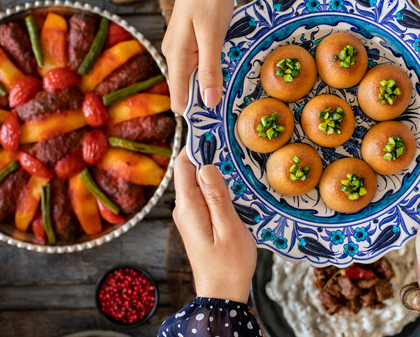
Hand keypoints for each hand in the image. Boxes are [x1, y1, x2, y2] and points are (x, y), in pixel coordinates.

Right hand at [162, 0, 234, 113]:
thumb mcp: (212, 34)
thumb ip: (210, 69)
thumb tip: (209, 103)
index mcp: (177, 57)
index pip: (179, 101)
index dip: (198, 113)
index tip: (221, 120)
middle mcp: (175, 56)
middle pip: (188, 92)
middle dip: (209, 100)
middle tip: (237, 104)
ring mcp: (182, 48)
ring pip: (196, 78)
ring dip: (214, 83)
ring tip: (238, 86)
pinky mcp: (191, 40)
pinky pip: (201, 63)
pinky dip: (215, 68)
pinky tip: (231, 65)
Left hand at [173, 148, 256, 302]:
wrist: (222, 295)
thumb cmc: (229, 265)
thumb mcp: (229, 228)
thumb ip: (217, 196)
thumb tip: (206, 165)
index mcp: (188, 207)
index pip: (184, 165)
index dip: (196, 143)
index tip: (212, 125)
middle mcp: (184, 208)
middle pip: (190, 170)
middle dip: (208, 153)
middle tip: (230, 136)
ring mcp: (190, 215)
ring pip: (199, 182)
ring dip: (214, 169)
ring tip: (235, 154)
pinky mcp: (199, 221)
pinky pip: (204, 195)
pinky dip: (217, 185)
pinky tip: (234, 182)